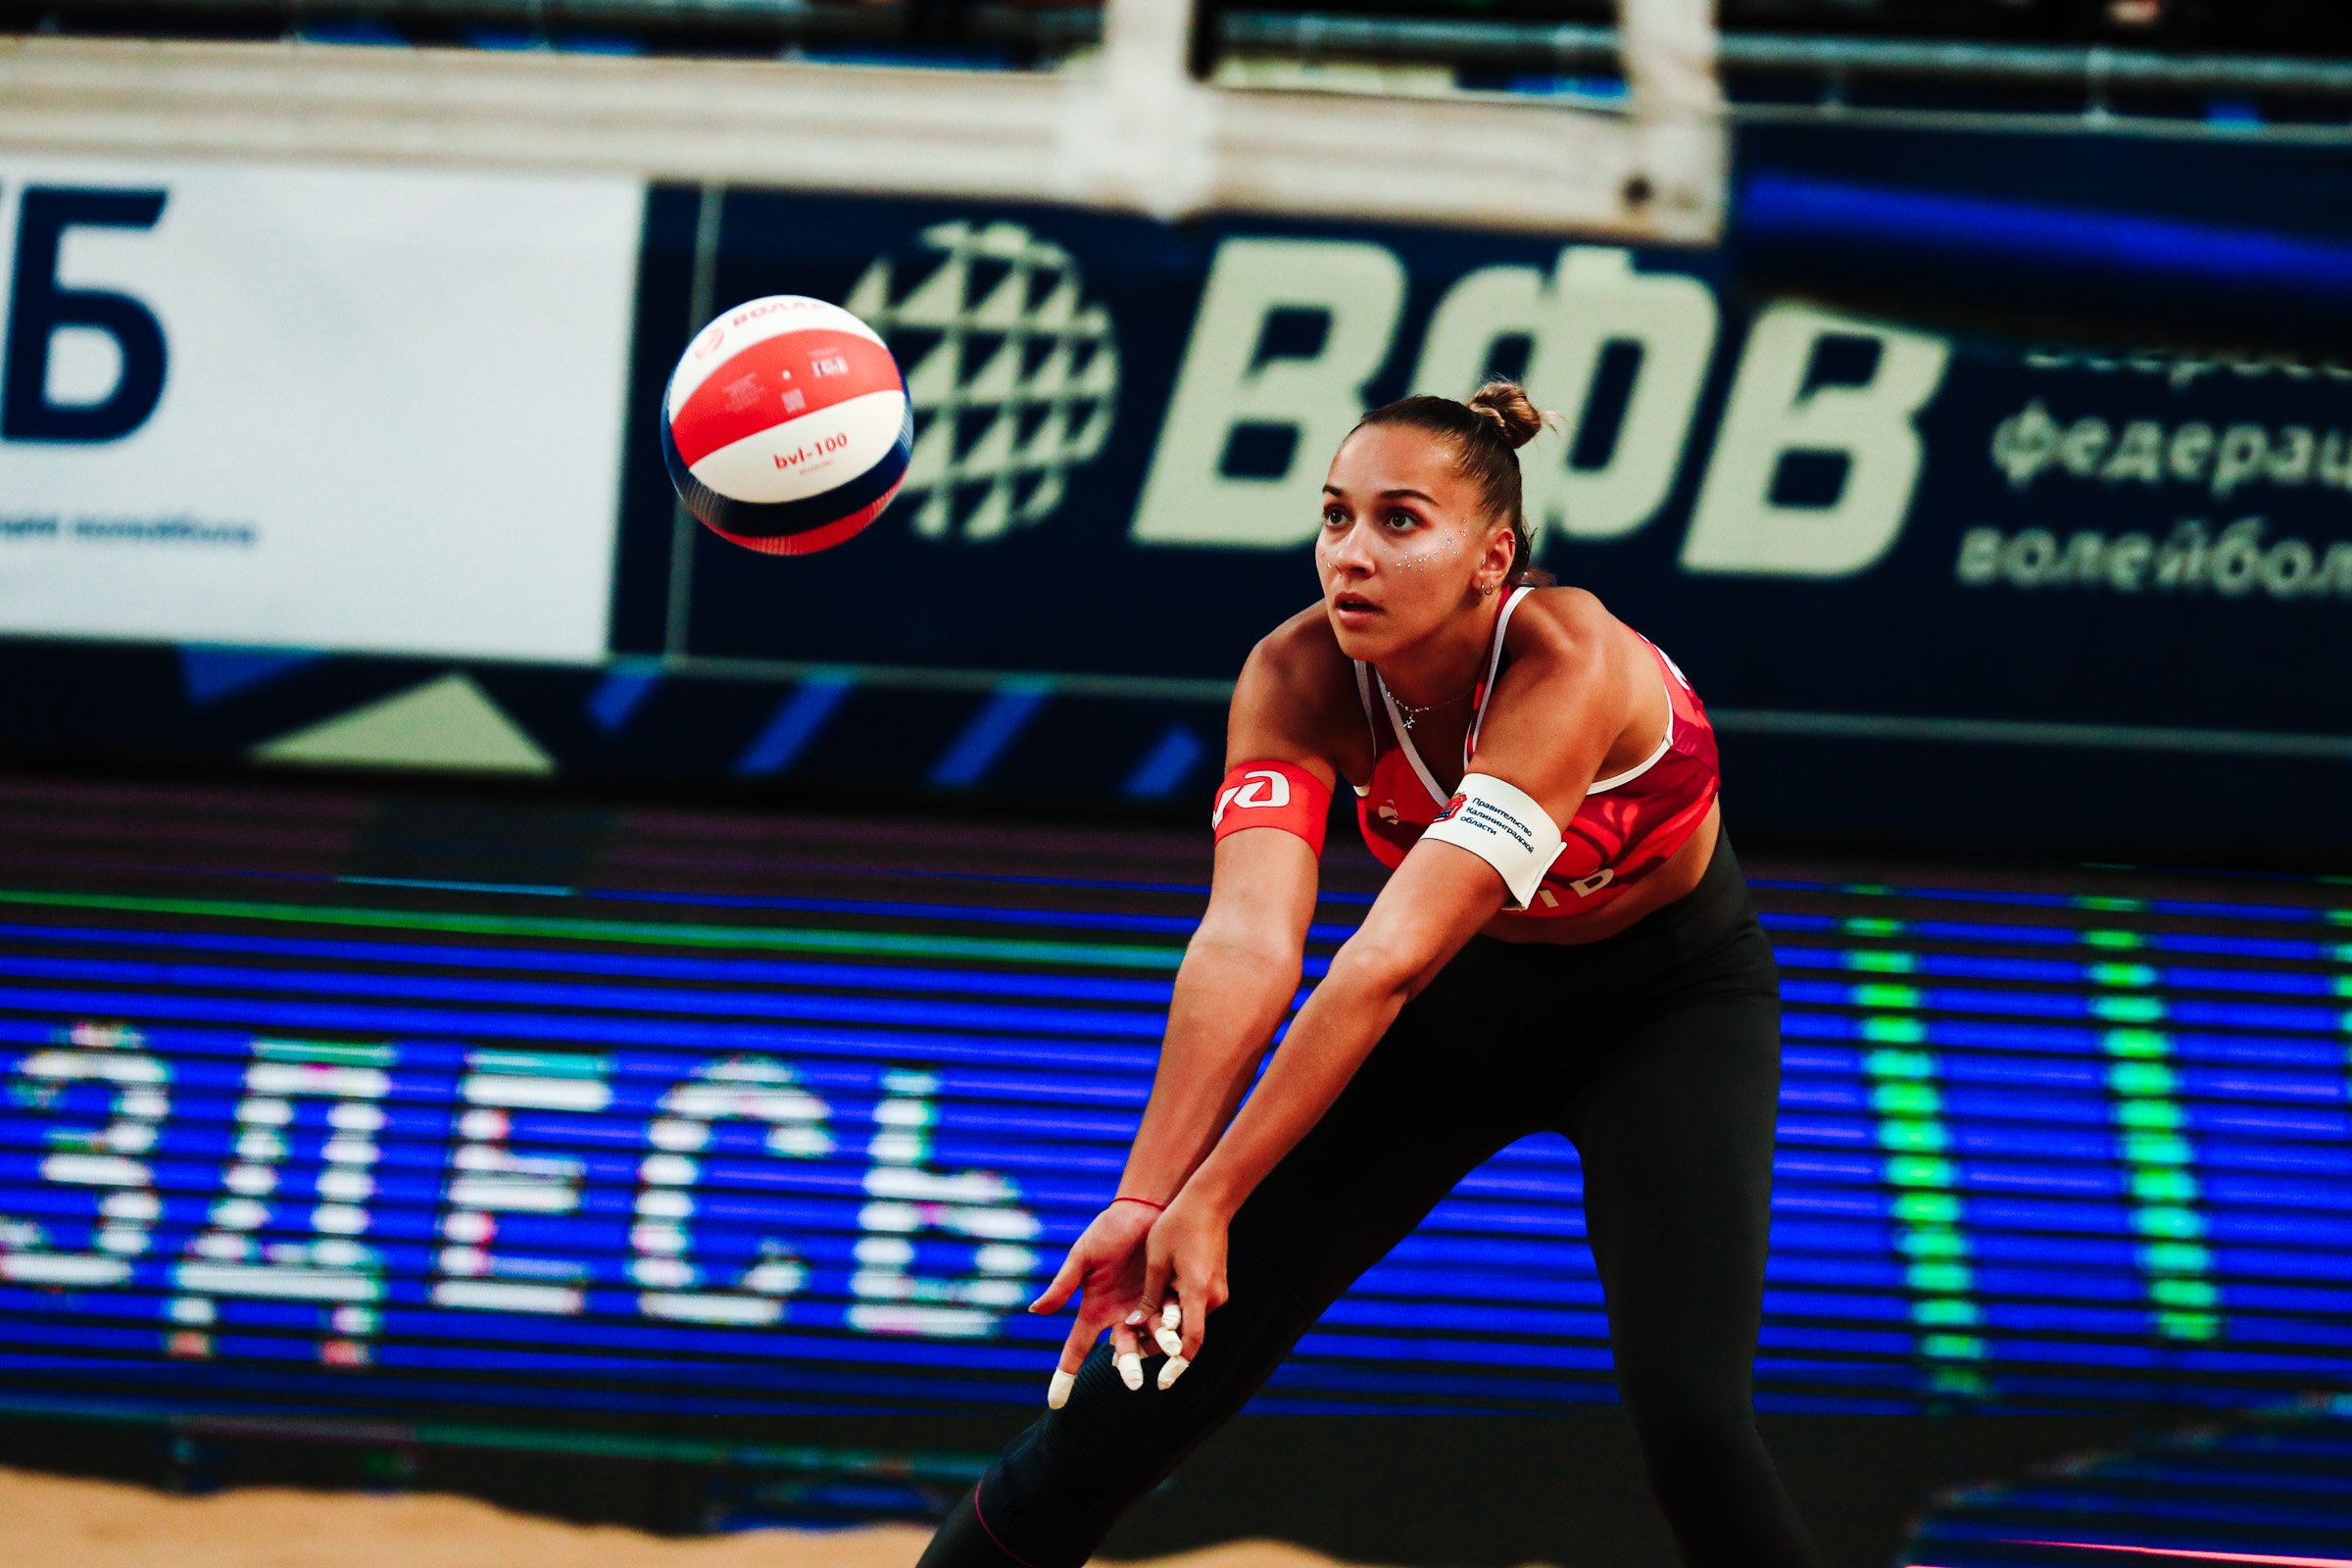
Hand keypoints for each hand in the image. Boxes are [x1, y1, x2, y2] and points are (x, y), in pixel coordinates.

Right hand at [1026, 1199, 1158, 1406]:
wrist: (1144, 1210)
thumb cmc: (1108, 1232)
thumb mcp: (1083, 1257)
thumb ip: (1063, 1285)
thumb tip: (1036, 1311)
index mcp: (1094, 1310)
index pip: (1075, 1349)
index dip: (1065, 1374)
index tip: (1055, 1402)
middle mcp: (1119, 1317)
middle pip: (1122, 1350)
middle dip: (1129, 1365)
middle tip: (1133, 1380)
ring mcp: (1145, 1310)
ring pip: (1150, 1337)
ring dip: (1158, 1346)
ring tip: (1168, 1348)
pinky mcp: (1167, 1298)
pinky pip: (1171, 1317)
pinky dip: (1174, 1325)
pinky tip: (1181, 1329)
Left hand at [1139, 1188, 1230, 1389]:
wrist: (1209, 1201)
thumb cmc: (1177, 1225)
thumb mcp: (1156, 1261)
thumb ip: (1148, 1298)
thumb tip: (1133, 1327)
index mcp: (1196, 1292)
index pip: (1191, 1342)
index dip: (1176, 1365)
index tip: (1162, 1383)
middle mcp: (1212, 1297)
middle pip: (1186, 1336)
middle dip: (1158, 1348)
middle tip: (1126, 1358)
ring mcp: (1217, 1292)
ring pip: (1189, 1322)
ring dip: (1164, 1331)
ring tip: (1130, 1338)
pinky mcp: (1215, 1286)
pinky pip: (1193, 1308)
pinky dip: (1174, 1315)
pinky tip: (1151, 1314)